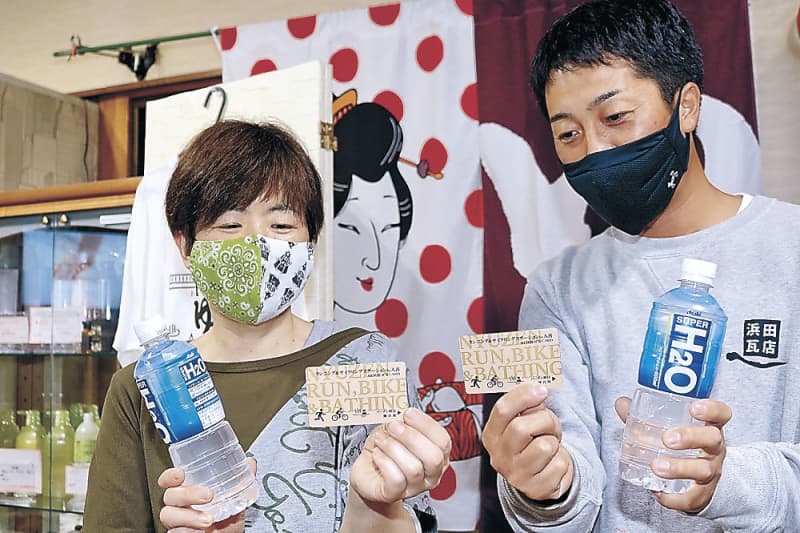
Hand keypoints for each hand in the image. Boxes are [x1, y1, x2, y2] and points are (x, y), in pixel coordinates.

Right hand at [157, 457, 256, 532]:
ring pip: (169, 516)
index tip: (181, 473)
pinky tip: (200, 531)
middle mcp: (179, 505)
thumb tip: (250, 462)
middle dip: (188, 494)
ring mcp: (178, 522)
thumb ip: (240, 479)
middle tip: (208, 495)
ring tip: (208, 519)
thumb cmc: (226, 516)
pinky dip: (187, 531)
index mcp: (187, 490)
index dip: (170, 476)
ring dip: (189, 516)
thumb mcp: (234, 496)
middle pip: (170, 496)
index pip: (169, 480)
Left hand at [349, 407, 451, 503]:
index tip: (409, 413)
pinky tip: (377, 454)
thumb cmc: (385, 451)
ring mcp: (414, 487)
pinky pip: (395, 478)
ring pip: (413, 468)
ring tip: (381, 440)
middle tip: (393, 426)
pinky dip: (383, 461)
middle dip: (411, 437)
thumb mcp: (396, 431)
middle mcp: (430, 474)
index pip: (443, 441)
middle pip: (433, 457)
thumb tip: (405, 415)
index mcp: (437, 455)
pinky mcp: (394, 494)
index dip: (426, 424)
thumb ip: (404, 423)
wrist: (367, 473)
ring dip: (393, 447)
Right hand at [482, 384, 572, 500]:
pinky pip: (559, 464)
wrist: (540, 478)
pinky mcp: (536, 489)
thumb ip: (526, 404)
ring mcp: (516, 476)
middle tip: (551, 423)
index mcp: (491, 436)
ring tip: (551, 444)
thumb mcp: (524, 421)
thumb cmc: (531, 443)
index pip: (502, 410)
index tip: (542, 390)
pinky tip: (554, 462)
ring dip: (555, 442)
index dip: (523, 396)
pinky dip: (563, 460)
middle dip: (545, 420)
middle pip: (521, 428)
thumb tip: (537, 385)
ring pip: (545, 446)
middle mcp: (499, 457)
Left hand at [615, 396, 730, 512]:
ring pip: (703, 470)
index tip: (694, 407)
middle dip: (690, 437)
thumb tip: (622, 403)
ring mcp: (712, 472)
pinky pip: (694, 499)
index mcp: (708, 426)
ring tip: (656, 466)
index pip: (721, 413)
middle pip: (713, 439)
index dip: (712, 409)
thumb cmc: (680, 445)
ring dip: (679, 468)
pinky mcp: (704, 494)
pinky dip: (675, 498)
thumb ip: (644, 415)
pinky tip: (657, 492)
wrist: (696, 480)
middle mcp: (714, 448)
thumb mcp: (667, 427)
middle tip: (667, 439)